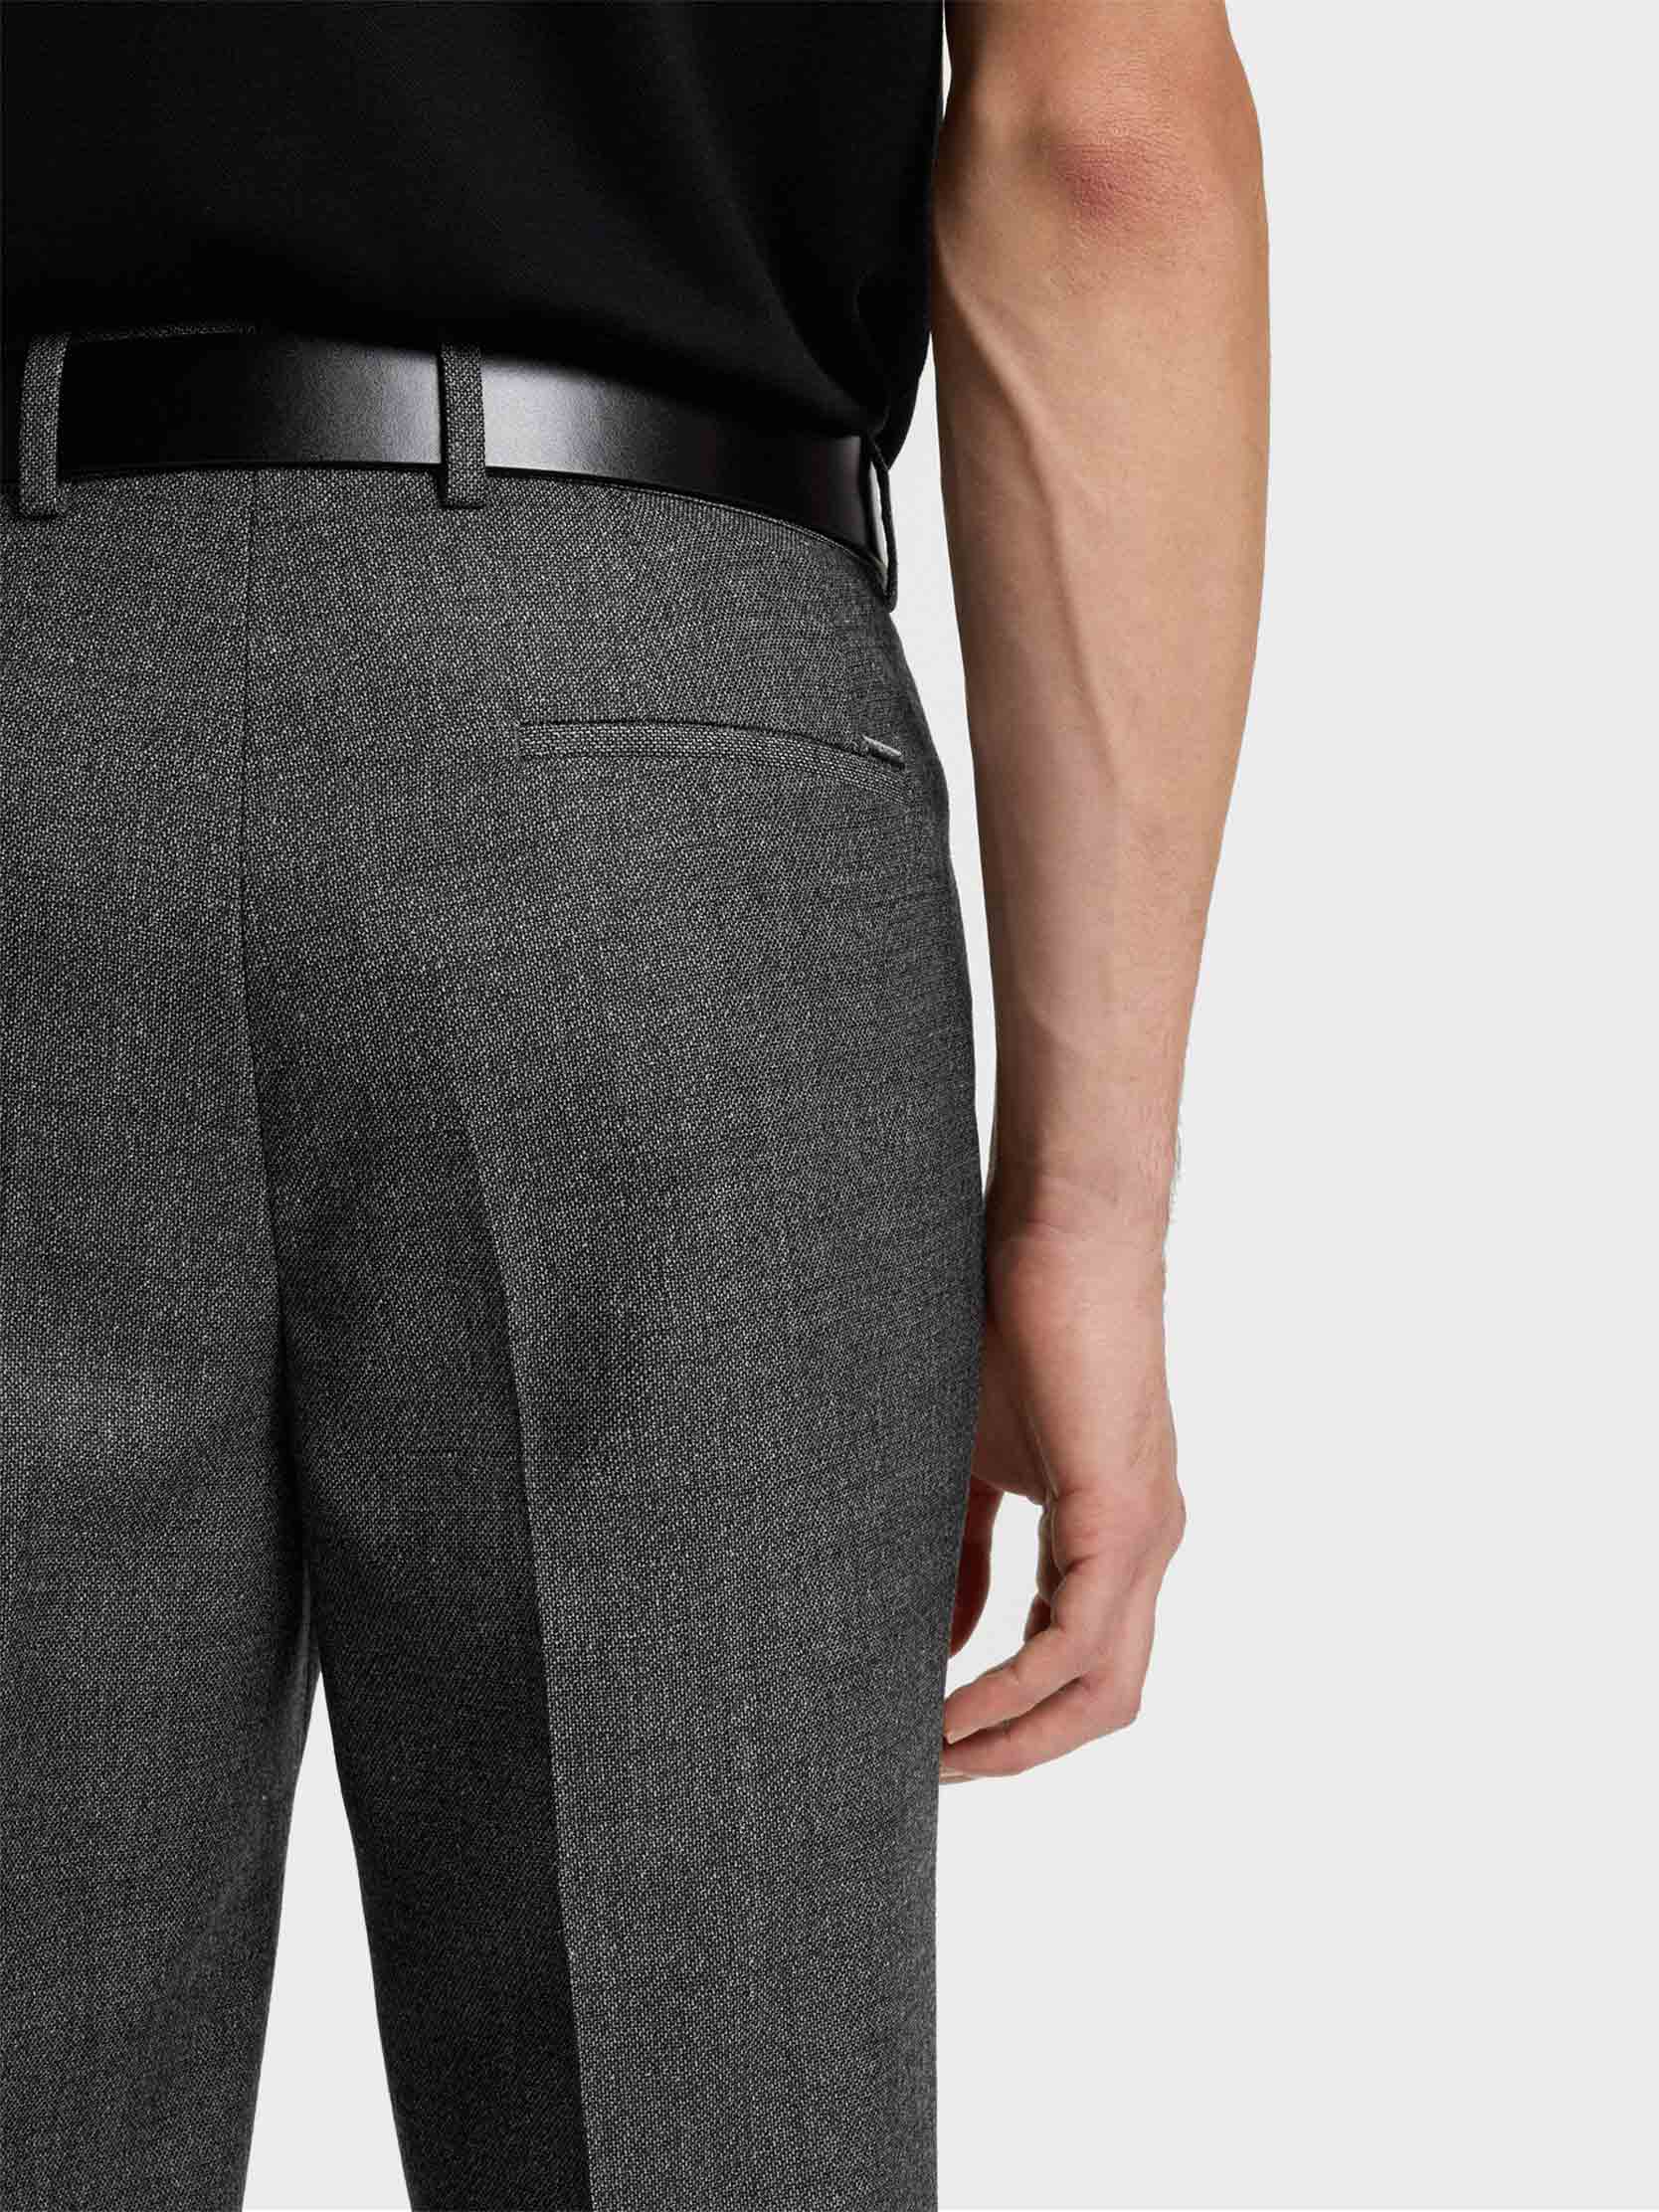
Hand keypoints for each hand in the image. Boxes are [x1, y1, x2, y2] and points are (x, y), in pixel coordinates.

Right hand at [942, 1211, 1185, 1778]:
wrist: (1058, 1237)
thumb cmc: (1011, 1327)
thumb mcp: (971, 1464)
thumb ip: (965, 1557)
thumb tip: (950, 1645)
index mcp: (1113, 1536)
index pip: (1081, 1665)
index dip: (1015, 1719)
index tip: (938, 1742)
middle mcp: (1146, 1549)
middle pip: (1104, 1701)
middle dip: (1019, 1750)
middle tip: (933, 1771)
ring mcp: (1145, 1537)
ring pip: (1102, 1689)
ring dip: (1018, 1738)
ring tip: (936, 1756)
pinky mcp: (1124, 1516)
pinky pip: (1077, 1642)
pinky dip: (1014, 1689)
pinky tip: (954, 1707)